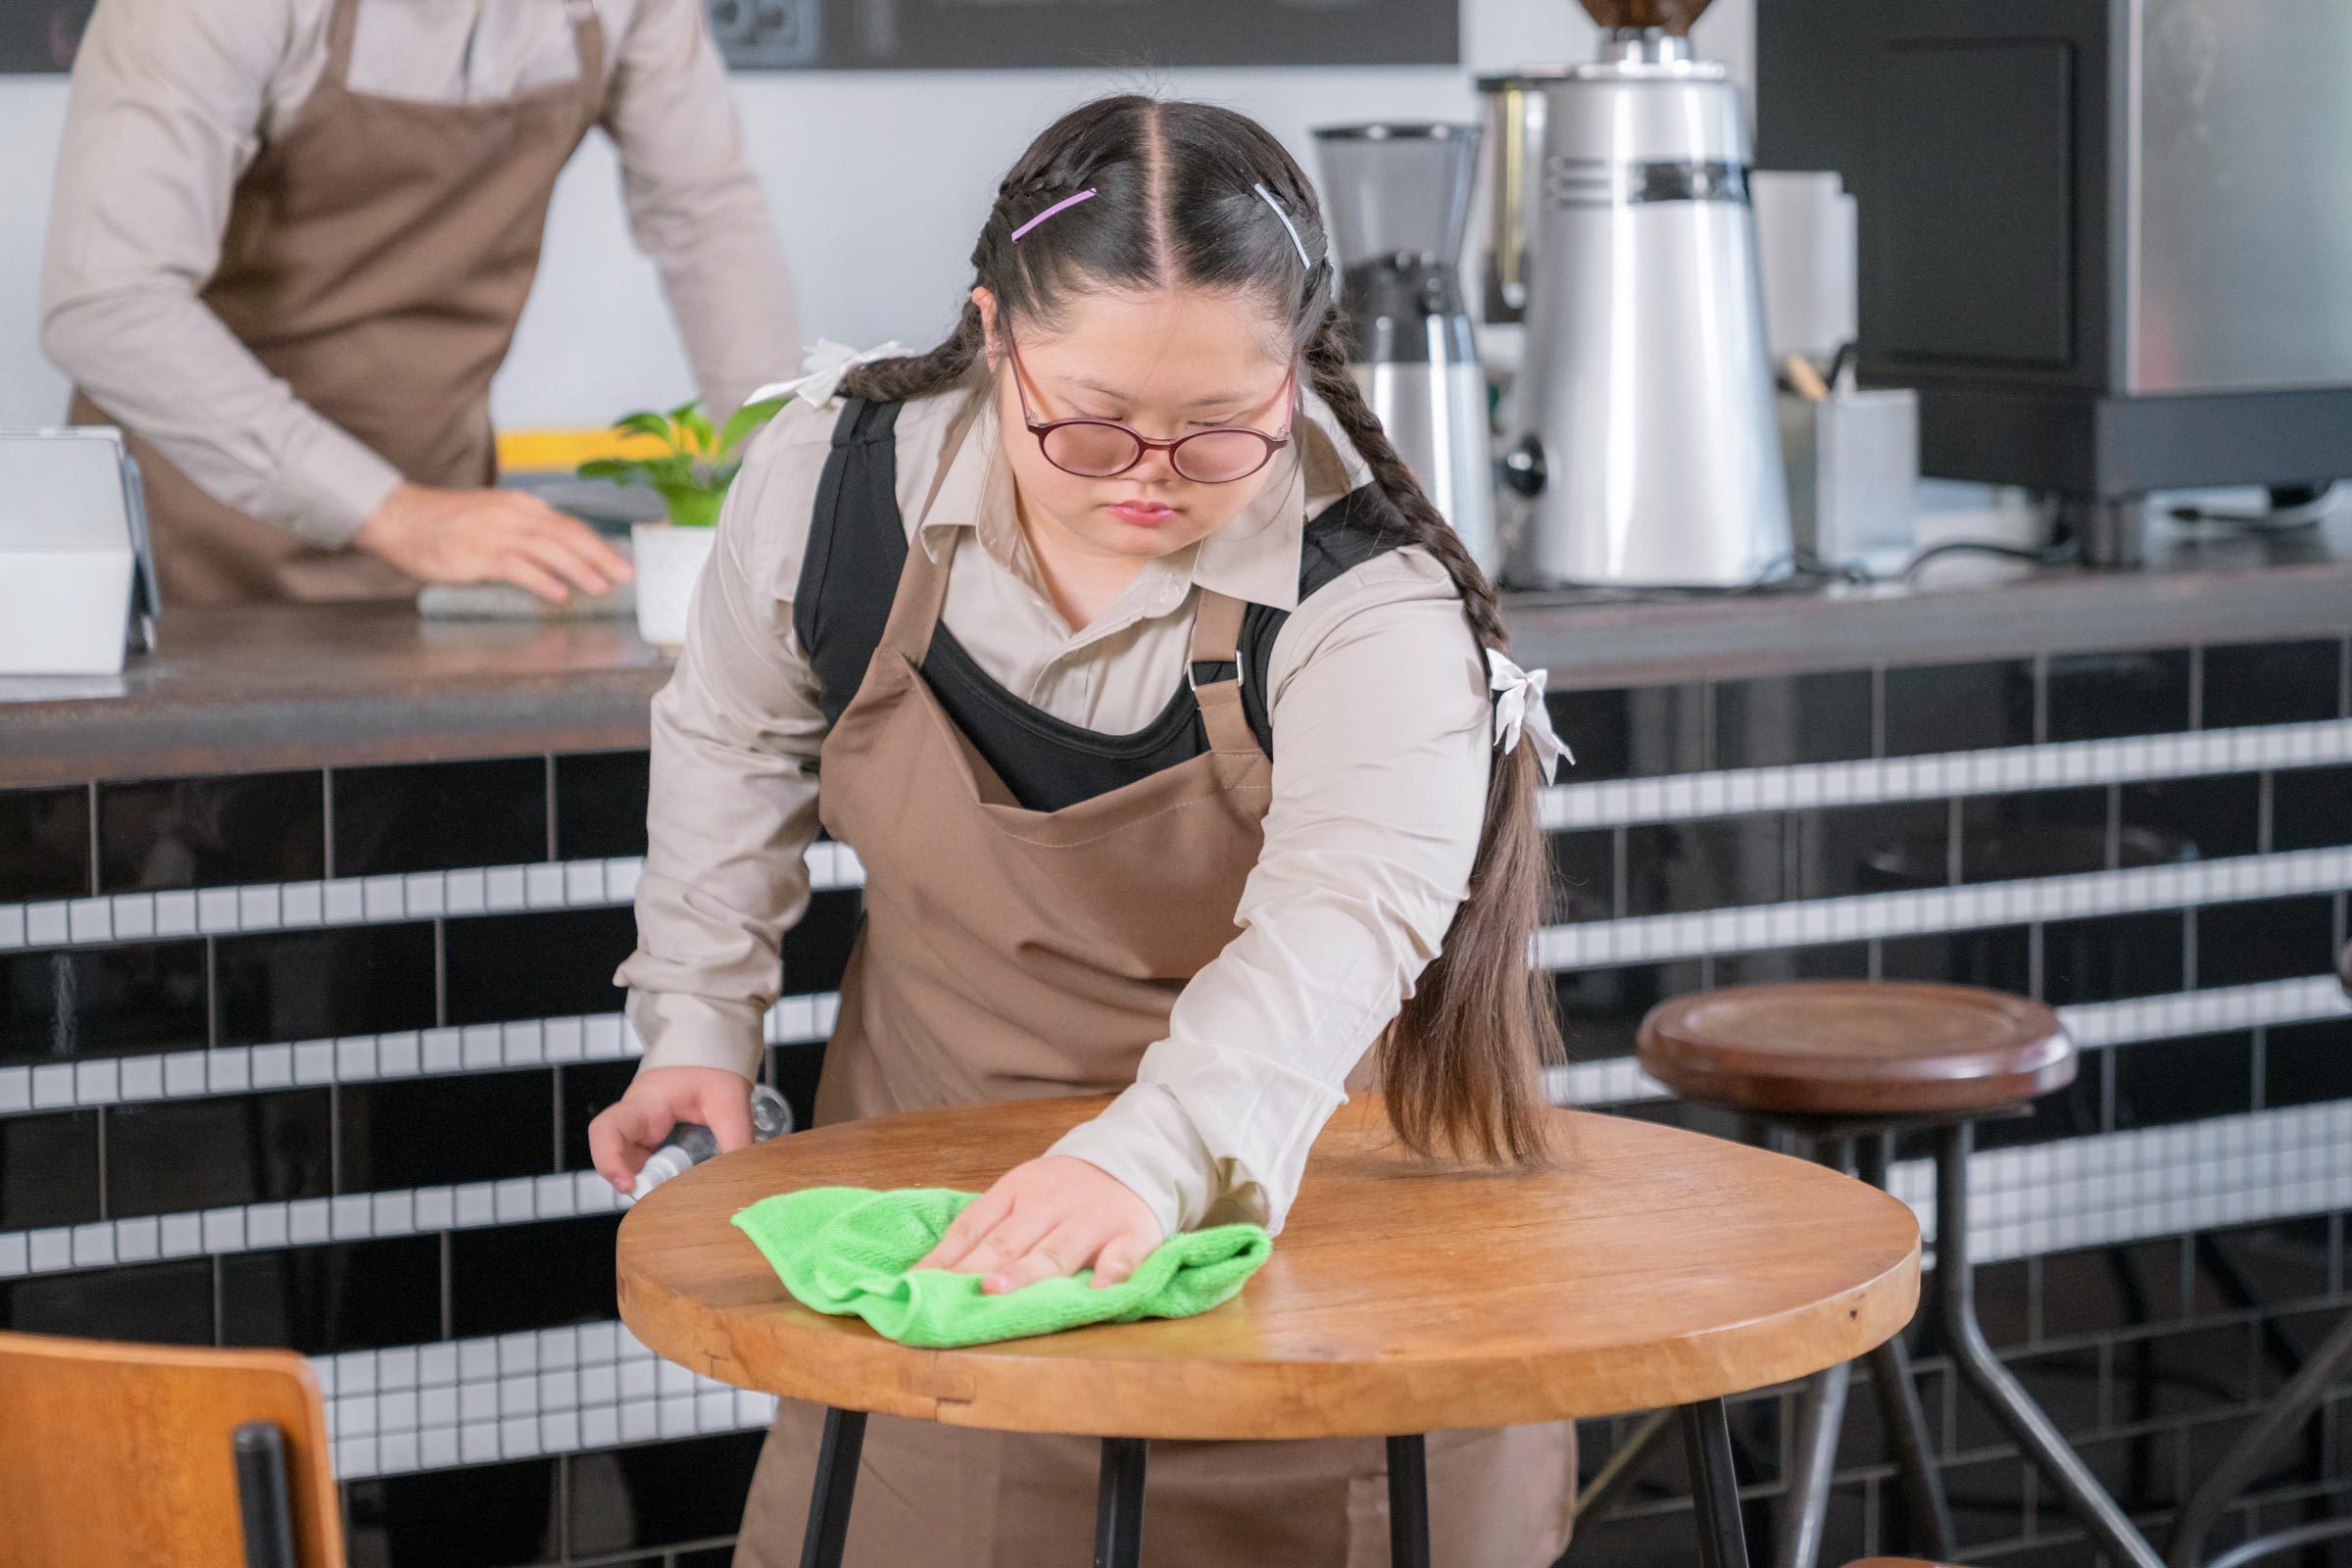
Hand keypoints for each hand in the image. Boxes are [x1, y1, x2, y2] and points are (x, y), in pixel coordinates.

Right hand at [353, 481, 634, 602]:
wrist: (400, 517)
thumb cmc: (447, 523)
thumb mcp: (493, 518)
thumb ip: (524, 534)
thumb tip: (558, 559)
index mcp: (521, 506)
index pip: (569, 525)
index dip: (598, 544)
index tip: (621, 562)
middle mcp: (513, 515)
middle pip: (567, 535)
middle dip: (600, 556)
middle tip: (625, 576)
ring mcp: (495, 533)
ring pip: (548, 550)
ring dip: (578, 569)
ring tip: (601, 586)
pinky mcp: (477, 553)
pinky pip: (516, 567)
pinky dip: (540, 580)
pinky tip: (558, 593)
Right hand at [587, 1066, 751, 1193]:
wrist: (715, 1051)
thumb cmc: (715, 1067)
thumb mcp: (730, 1102)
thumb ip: (737, 1140)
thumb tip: (742, 1178)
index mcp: (646, 1103)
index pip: (607, 1130)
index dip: (608, 1161)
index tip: (629, 1185)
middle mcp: (636, 1119)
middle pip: (616, 1157)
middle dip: (636, 1181)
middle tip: (664, 1198)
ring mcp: (643, 1131)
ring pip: (632, 1166)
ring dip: (652, 1183)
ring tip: (681, 1190)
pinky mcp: (654, 1140)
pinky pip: (650, 1165)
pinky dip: (664, 1179)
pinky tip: (685, 1184)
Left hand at [913, 1155, 1163, 1292]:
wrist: (1135, 1157)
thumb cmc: (1064, 1190)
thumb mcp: (1022, 1193)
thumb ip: (986, 1229)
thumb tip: (930, 1273)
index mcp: (1016, 1190)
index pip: (973, 1225)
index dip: (945, 1256)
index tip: (916, 1284)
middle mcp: (1050, 1204)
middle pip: (1009, 1240)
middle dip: (978, 1266)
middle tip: (949, 1291)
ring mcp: (1091, 1219)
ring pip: (1056, 1249)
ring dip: (1027, 1271)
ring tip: (998, 1290)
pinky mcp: (1132, 1234)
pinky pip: (1121, 1257)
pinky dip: (1110, 1275)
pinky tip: (1097, 1293)